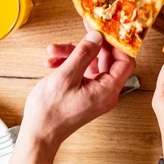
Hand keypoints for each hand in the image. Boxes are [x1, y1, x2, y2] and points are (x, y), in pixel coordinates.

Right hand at [20, 24, 135, 151]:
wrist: (38, 133)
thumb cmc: (51, 112)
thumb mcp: (66, 76)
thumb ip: (84, 53)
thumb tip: (97, 36)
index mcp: (108, 90)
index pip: (126, 60)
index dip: (117, 43)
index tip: (105, 29)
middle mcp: (106, 92)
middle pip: (108, 59)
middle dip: (91, 45)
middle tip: (83, 30)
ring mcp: (95, 93)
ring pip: (91, 63)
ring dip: (73, 54)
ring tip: (54, 50)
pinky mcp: (85, 93)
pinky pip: (82, 72)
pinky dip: (69, 64)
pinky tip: (52, 62)